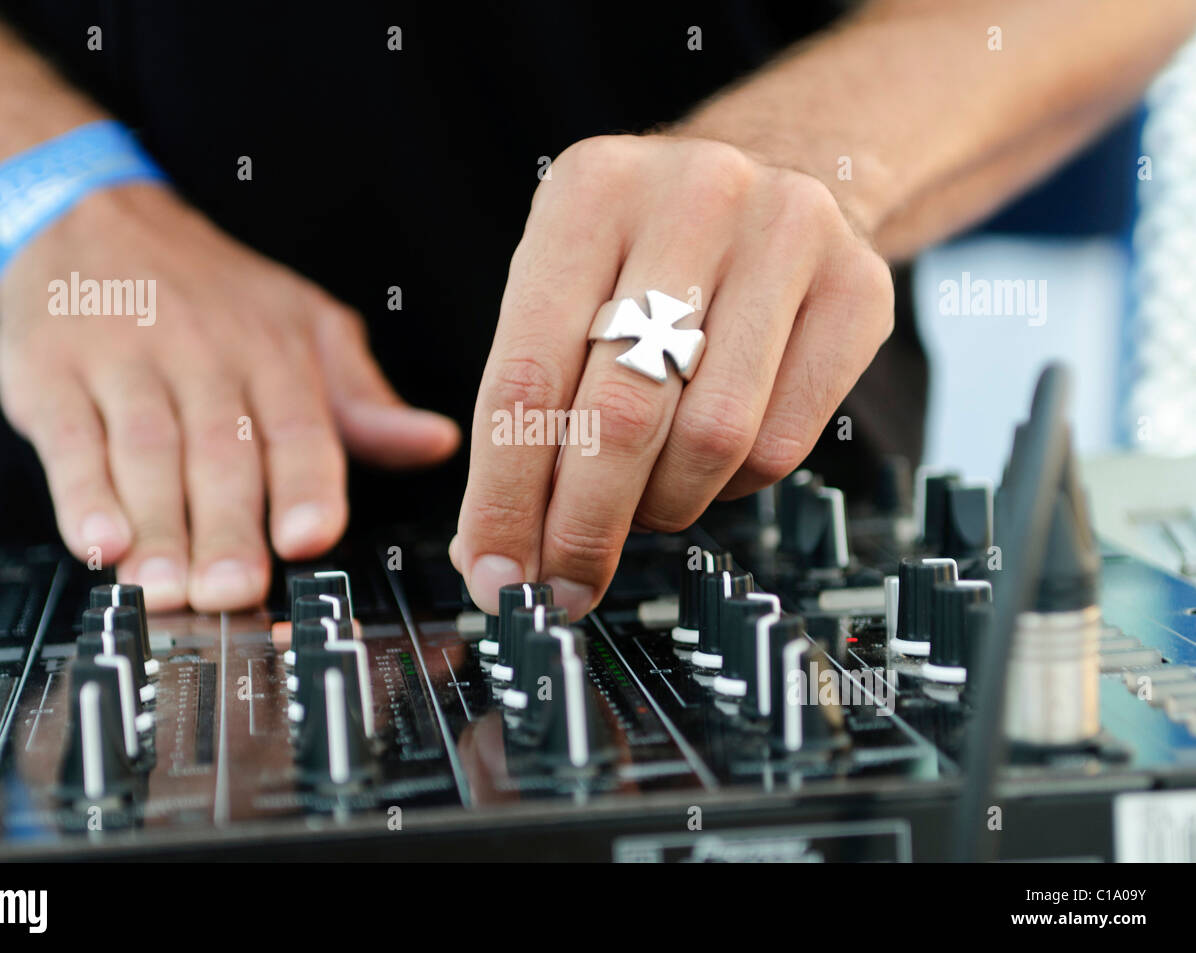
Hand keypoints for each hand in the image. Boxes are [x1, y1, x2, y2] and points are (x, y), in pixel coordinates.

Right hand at [0, 184, 459, 610]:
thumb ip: (364, 401)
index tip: (310, 538)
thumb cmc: (214, 293)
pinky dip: (82, 492)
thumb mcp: (306, 327)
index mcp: (275, 354)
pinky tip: (98, 540)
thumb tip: (436, 442)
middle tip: (233, 592)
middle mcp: (204, 357)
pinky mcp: (52, 372)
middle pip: (221, 454)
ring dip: (158, 526)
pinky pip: (70, 437)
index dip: (306, 486)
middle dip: (228, 528)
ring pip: (148, 452)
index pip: (299, 428)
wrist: (94, 217)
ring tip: (167, 587)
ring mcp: (125, 362)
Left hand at [452, 134, 892, 618]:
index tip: (496, 576)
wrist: (783, 168)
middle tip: (567, 583)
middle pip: (621, 416)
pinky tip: (707, 461)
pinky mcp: (859, 290)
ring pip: (711, 441)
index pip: (525, 377)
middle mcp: (694, 197)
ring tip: (641, 495)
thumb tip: (499, 558)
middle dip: (583, 526)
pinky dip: (729, 486)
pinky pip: (781, 446)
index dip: (505, 497)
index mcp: (590, 193)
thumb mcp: (564, 291)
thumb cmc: (647, 255)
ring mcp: (789, 236)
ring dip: (662, 504)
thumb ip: (524, 410)